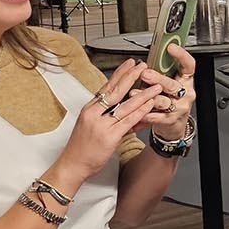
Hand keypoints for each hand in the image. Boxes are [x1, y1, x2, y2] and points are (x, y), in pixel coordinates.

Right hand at [52, 59, 165, 185]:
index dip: (120, 74)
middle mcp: (94, 113)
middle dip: (131, 77)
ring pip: (125, 105)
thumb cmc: (82, 147)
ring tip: (155, 85)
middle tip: (143, 66)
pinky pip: (128, 121)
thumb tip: (129, 111)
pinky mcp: (109, 136)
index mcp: (89, 109)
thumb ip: (111, 116)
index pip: (106, 86)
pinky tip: (150, 105)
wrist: (72, 165)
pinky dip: (140, 112)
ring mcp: (101, 124)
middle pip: (115, 91)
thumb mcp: (93, 126)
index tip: (130, 64)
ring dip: (143, 94)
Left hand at [135, 43, 198, 138]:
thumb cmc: (170, 98)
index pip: (188, 65)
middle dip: (158, 79)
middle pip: (173, 85)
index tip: (170, 47)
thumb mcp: (171, 82)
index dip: (181, 55)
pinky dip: (145, 113)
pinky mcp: (171, 120)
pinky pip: (157, 116)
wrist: (175, 124)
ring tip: (133, 93)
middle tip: (145, 74)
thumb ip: (162, 71)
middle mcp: (185, 93)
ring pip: (164, 101)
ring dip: (148, 97)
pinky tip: (137, 109)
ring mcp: (179, 107)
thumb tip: (148, 57)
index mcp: (186, 80)